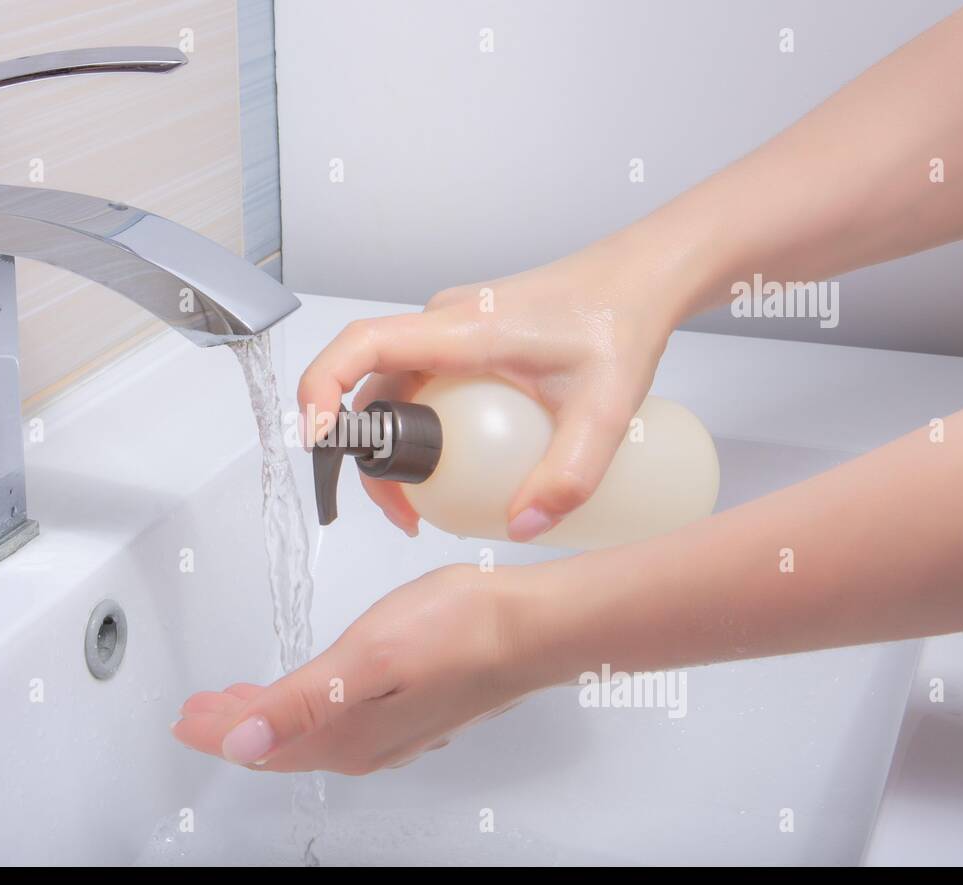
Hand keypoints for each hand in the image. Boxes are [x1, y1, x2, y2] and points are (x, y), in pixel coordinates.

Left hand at [170, 565, 530, 774]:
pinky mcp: (415, 713)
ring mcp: (394, 731)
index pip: (261, 742)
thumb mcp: (363, 659)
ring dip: (271, 719)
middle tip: (201, 712)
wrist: (533, 629)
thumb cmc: (457, 633)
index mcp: (345, 734)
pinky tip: (311, 695)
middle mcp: (366, 744)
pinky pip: (341, 723)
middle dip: (237, 726)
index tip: (183, 719)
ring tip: (242, 704)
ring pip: (311, 733)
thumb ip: (297, 704)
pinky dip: (308, 711)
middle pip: (282, 742)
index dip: (218, 729)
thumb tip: (239, 746)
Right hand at [297, 236, 687, 539]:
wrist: (644, 277)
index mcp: (461, 330)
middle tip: (401, 512)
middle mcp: (444, 323)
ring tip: (423, 505)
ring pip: (393, 387)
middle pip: (368, 383)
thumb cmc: (621, 322)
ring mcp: (452, 330)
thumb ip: (568, 476)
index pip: (361, 346)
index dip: (321, 389)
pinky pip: (420, 383)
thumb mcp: (605, 411)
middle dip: (364, 451)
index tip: (317, 440)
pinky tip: (450, 465)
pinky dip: (418, 427)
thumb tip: (520, 529)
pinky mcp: (466, 340)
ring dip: (392, 444)